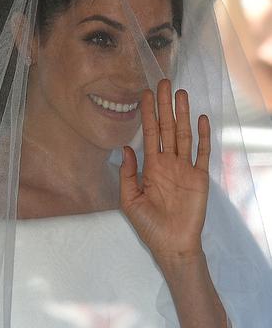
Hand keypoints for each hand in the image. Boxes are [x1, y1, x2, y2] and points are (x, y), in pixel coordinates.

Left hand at [119, 79, 210, 266]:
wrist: (171, 245)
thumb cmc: (148, 225)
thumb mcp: (129, 199)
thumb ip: (127, 174)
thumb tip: (125, 148)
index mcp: (150, 167)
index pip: (149, 134)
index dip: (147, 114)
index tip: (144, 94)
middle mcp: (168, 163)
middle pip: (167, 128)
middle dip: (164, 106)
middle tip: (163, 82)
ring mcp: (185, 169)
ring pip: (184, 135)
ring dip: (182, 114)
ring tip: (180, 93)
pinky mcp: (200, 178)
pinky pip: (202, 153)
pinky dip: (203, 136)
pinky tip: (200, 119)